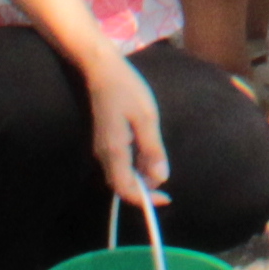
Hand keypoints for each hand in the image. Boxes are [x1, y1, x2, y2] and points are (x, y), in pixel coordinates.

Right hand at [84, 47, 172, 205]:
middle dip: (146, 187)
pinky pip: (121, 161)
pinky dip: (137, 163)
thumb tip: (161, 178)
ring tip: (159, 158)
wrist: (102, 69)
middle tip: (165, 174)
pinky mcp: (106, 140)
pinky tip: (149, 149)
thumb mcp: (146, 118)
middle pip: (123, 184)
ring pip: (123, 173)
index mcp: (114, 151)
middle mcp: (104, 155)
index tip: (166, 198)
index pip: (125, 189)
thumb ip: (153, 149)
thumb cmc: (126, 89)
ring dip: (142, 174)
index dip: (144, 200)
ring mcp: (103, 148)